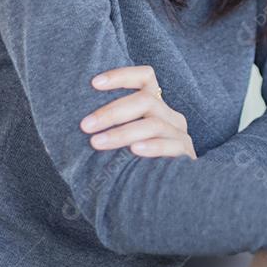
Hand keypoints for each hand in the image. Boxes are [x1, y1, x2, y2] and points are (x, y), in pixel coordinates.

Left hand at [79, 65, 196, 158]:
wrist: (167, 191)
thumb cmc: (135, 164)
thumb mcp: (124, 140)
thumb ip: (110, 128)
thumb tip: (81, 123)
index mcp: (155, 106)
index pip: (145, 77)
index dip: (122, 75)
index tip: (94, 83)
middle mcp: (170, 115)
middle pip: (145, 100)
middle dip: (112, 112)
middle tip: (86, 125)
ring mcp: (179, 133)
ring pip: (154, 124)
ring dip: (123, 133)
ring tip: (98, 143)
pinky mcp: (186, 153)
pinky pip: (171, 145)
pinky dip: (152, 146)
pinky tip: (134, 150)